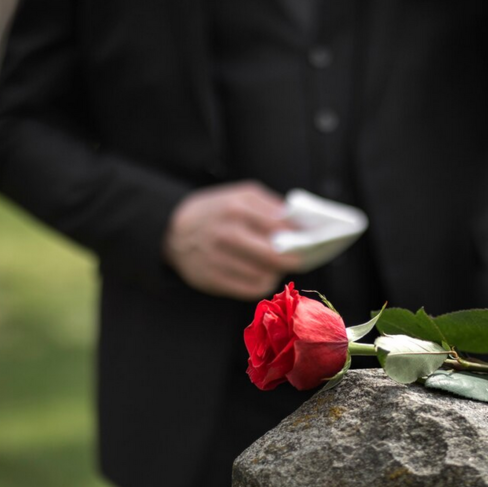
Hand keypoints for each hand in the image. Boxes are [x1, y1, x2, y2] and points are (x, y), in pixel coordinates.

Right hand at [163, 181, 301, 299]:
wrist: (171, 230)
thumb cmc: (215, 211)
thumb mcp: (240, 196)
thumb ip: (271, 206)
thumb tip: (301, 224)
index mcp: (237, 209)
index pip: (281, 227)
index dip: (302, 236)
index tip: (316, 239)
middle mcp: (227, 235)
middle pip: (275, 256)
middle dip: (295, 259)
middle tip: (304, 257)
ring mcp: (218, 260)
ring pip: (264, 276)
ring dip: (278, 272)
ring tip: (282, 265)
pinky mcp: (212, 280)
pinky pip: (250, 289)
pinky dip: (263, 283)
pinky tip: (266, 274)